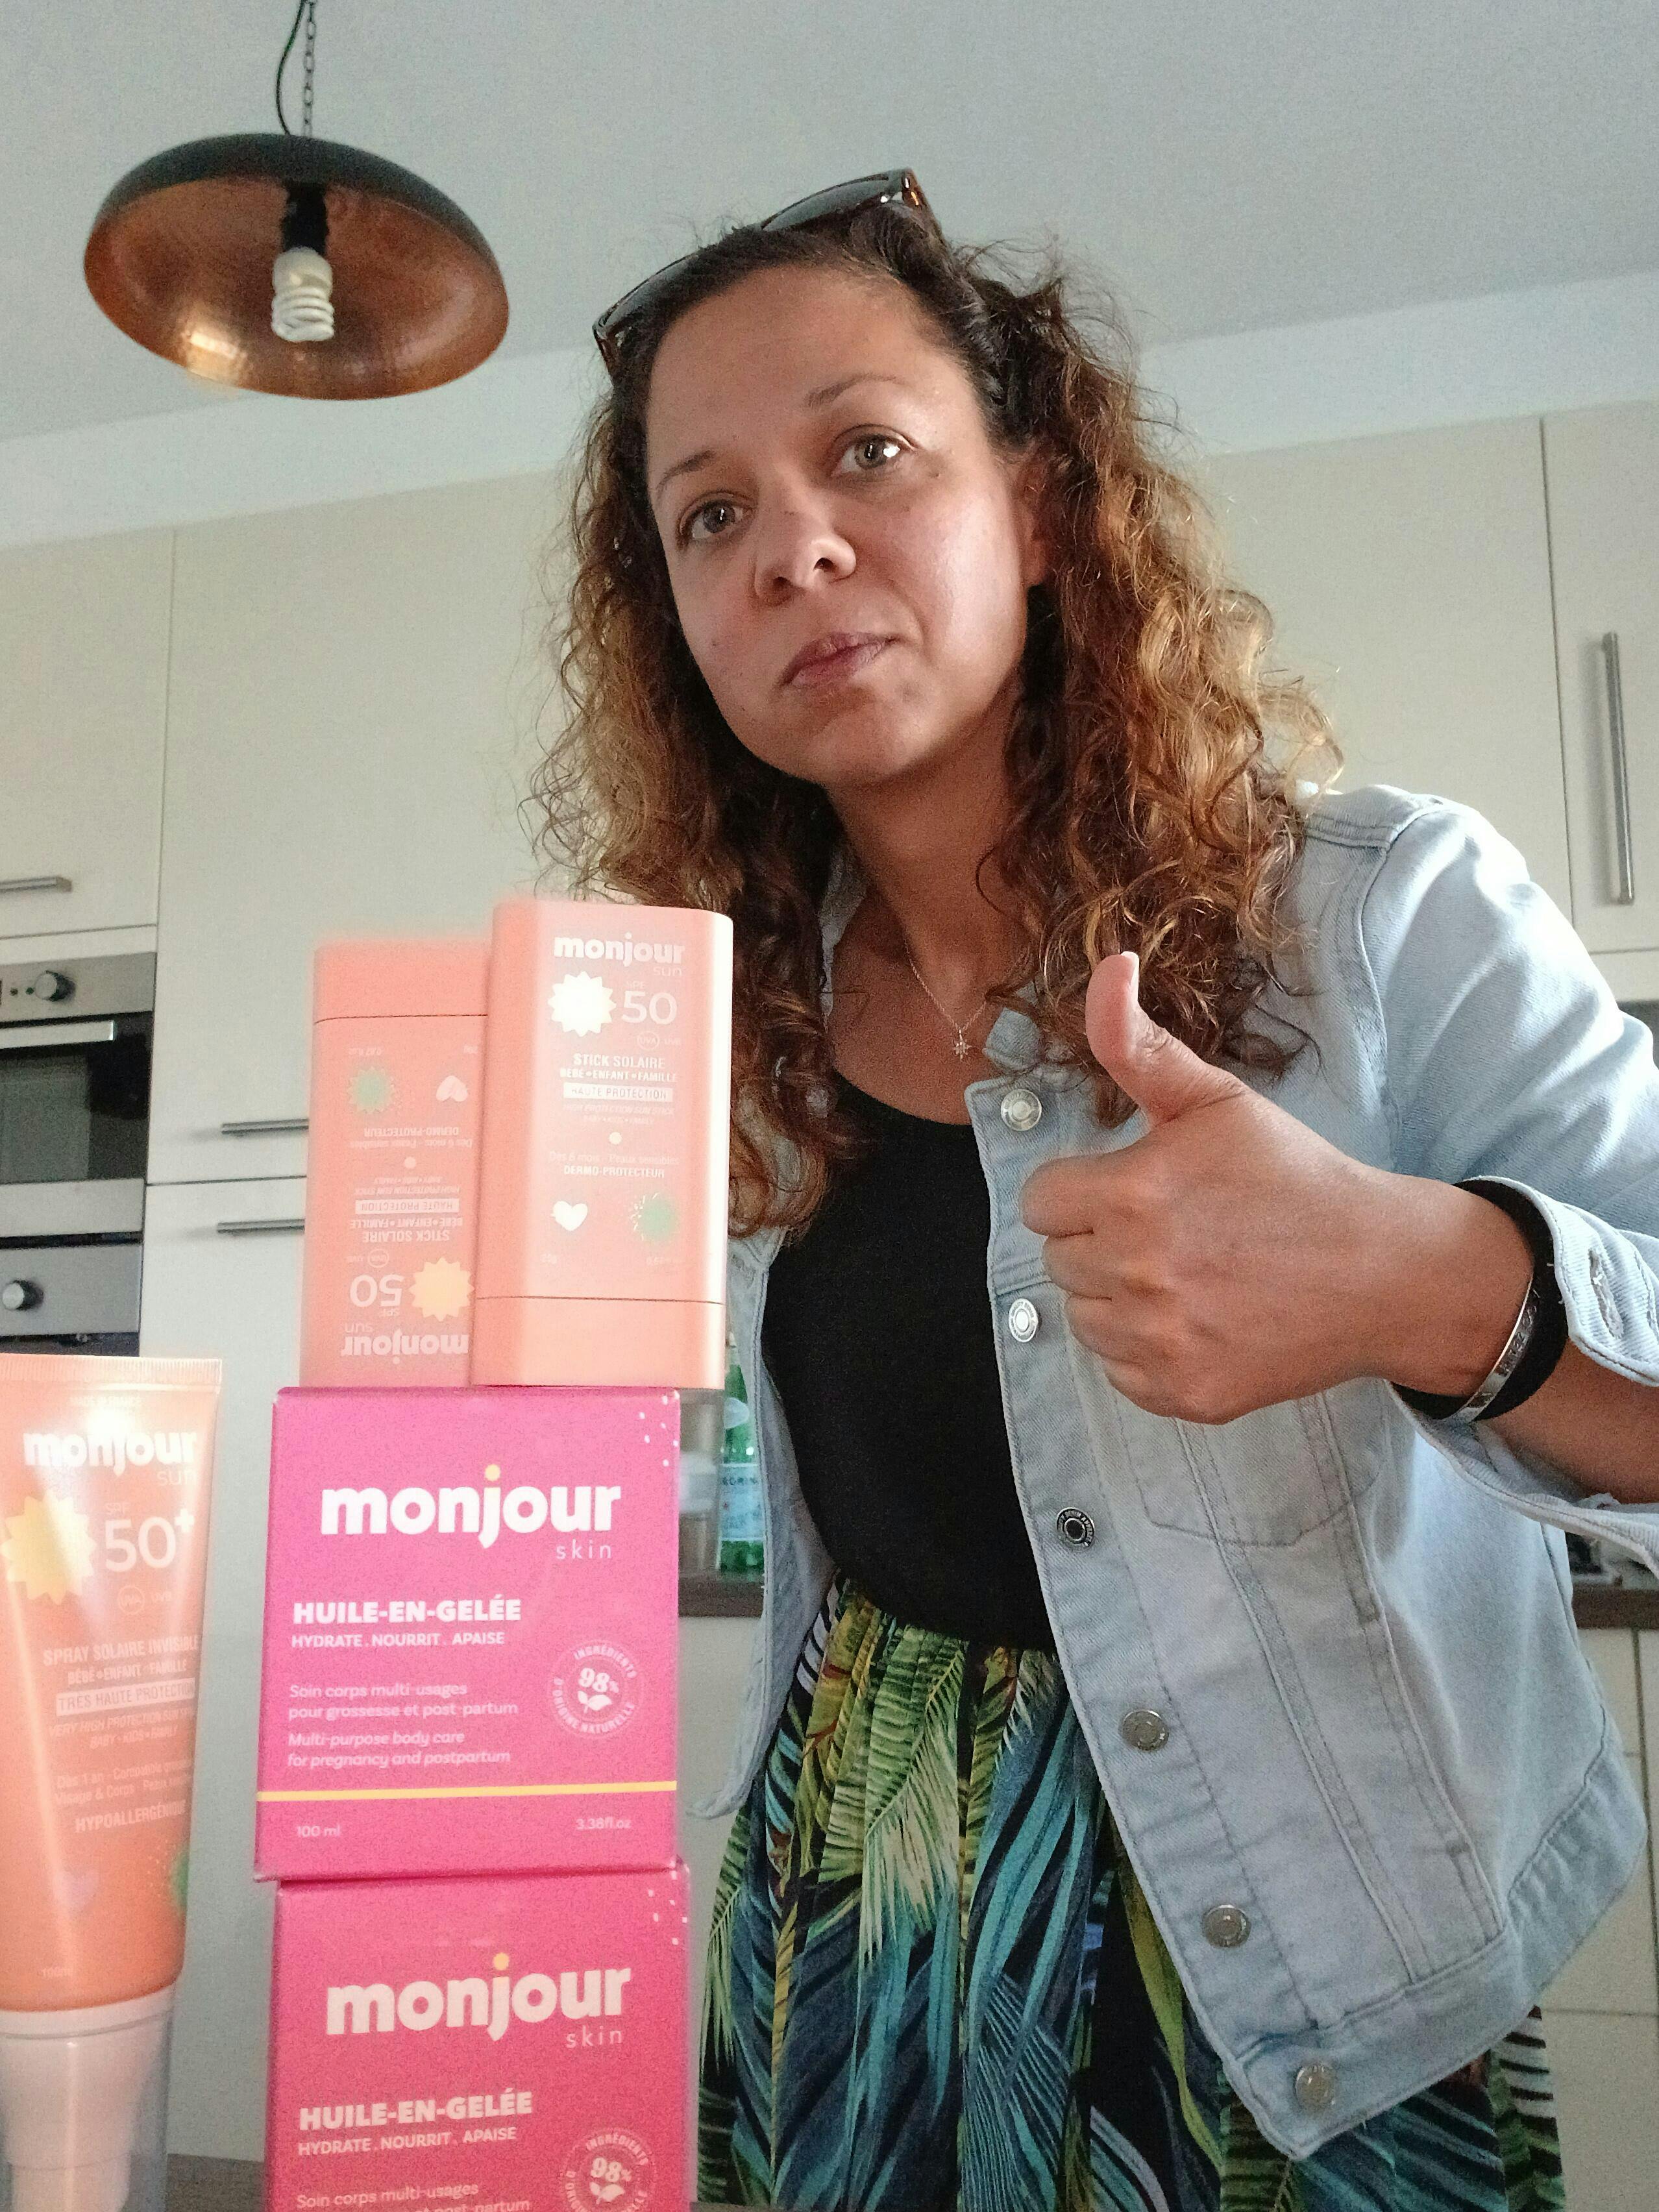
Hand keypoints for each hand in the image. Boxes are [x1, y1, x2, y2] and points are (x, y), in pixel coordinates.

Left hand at [1016, 954, 1530, 1421]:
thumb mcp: (1216, 1099)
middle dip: (1103, 1241)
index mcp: (1127, 1196)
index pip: (1040, 1203)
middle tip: (1176, 1229)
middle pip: (1061, 1261)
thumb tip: (1107, 967)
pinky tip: (1205, 1318)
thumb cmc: (1295, 1177)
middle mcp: (1134, 1274)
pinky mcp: (1184, 1393)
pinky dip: (1152, 1351)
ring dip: (1121, 1299)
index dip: (1083, 1191)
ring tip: (1191, 1272)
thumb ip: (1137, 1043)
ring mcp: (1159, 1341)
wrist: (1382, 1270)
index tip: (1135, 1189)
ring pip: (1086, 1319)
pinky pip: (1123, 1372)